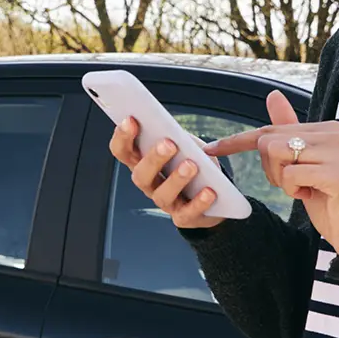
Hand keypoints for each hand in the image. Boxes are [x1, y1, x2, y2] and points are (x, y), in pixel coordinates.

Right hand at [109, 117, 226, 229]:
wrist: (216, 195)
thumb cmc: (195, 164)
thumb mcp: (187, 145)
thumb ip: (178, 136)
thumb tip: (173, 128)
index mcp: (143, 163)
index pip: (123, 151)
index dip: (122, 137)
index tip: (131, 120)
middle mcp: (150, 184)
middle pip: (140, 175)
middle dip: (153, 159)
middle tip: (168, 144)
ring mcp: (166, 203)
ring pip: (162, 196)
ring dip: (176, 180)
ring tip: (191, 165)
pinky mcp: (183, 217)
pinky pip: (188, 213)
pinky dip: (199, 202)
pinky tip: (209, 190)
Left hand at [203, 90, 338, 251]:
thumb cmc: (327, 195)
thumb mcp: (302, 162)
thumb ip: (288, 130)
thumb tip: (273, 94)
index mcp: (325, 128)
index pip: (270, 128)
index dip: (237, 141)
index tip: (210, 149)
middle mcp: (333, 133)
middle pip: (268, 141)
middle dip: (270, 169)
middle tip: (293, 185)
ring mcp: (337, 151)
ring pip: (276, 154)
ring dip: (281, 180)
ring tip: (304, 189)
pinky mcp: (337, 173)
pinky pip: (290, 175)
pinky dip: (293, 191)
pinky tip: (312, 195)